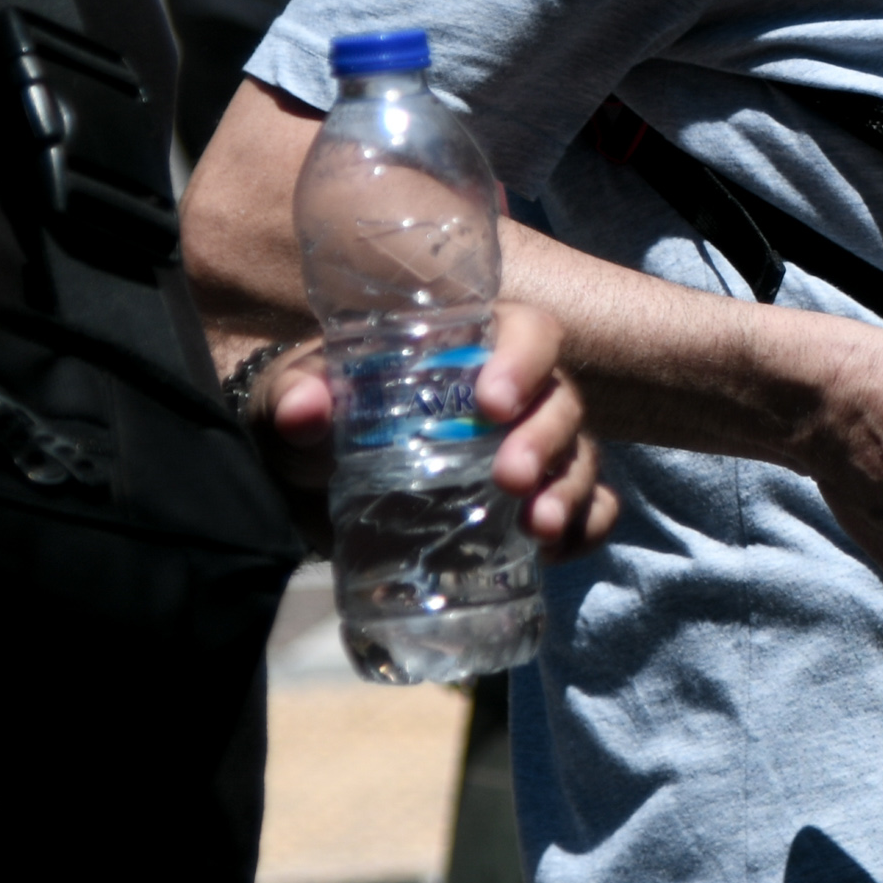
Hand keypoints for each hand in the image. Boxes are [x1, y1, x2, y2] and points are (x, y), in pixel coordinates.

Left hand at [244, 298, 616, 549]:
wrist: (313, 490)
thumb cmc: (317, 424)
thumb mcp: (291, 402)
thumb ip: (293, 396)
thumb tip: (303, 410)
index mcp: (470, 349)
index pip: (525, 331)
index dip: (523, 359)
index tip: (492, 403)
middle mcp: (516, 396)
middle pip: (561, 400)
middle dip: (545, 439)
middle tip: (510, 478)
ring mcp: (532, 451)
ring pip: (581, 456)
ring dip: (570, 489)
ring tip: (538, 528)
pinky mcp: (533, 505)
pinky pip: (591, 510)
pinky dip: (586, 528)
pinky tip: (555, 551)